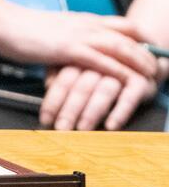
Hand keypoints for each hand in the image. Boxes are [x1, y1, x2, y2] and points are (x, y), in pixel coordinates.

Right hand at [0, 7, 156, 82]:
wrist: (2, 22)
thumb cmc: (21, 28)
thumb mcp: (52, 29)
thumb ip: (67, 36)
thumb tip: (73, 49)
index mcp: (83, 19)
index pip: (123, 24)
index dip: (142, 37)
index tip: (152, 50)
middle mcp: (86, 24)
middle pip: (129, 35)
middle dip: (148, 53)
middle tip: (160, 68)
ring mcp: (78, 35)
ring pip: (122, 47)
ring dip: (140, 62)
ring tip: (152, 78)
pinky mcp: (68, 49)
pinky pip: (102, 61)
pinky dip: (119, 71)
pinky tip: (128, 81)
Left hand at [40, 65, 158, 130]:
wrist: (139, 57)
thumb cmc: (101, 65)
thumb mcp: (77, 64)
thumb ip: (59, 72)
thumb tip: (47, 85)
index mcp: (81, 57)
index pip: (63, 79)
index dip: (53, 100)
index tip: (45, 119)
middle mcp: (100, 62)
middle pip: (82, 87)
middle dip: (69, 110)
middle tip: (61, 128)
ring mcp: (121, 71)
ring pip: (104, 91)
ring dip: (91, 112)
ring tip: (82, 129)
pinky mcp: (141, 81)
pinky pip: (130, 97)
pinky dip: (120, 111)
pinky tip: (110, 125)